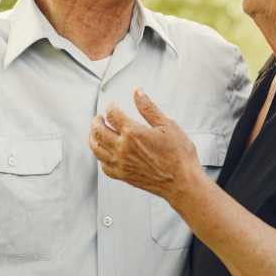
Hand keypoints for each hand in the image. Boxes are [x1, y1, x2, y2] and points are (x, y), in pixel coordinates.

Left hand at [89, 88, 203, 203]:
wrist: (182, 182)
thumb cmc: (179, 155)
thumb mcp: (167, 125)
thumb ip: (149, 108)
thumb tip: (138, 93)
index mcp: (133, 133)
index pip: (112, 115)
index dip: (111, 107)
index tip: (113, 106)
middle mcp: (123, 148)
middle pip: (99, 131)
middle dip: (97, 121)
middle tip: (99, 117)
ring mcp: (121, 163)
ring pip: (97, 149)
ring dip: (93, 138)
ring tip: (95, 132)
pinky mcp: (123, 176)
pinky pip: (104, 166)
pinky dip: (101, 157)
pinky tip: (105, 153)